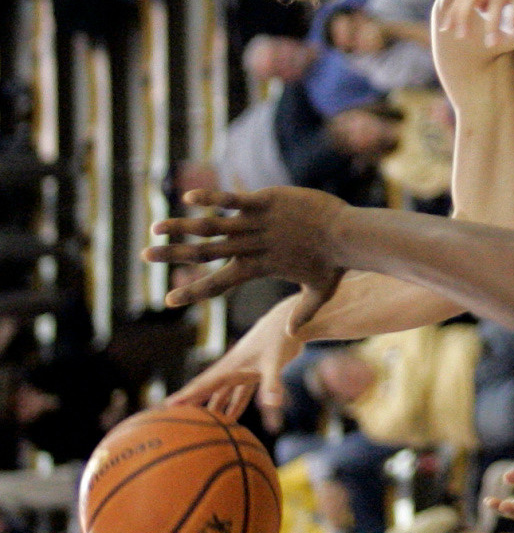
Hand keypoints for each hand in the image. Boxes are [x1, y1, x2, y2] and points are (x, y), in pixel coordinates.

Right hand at [146, 187, 349, 331]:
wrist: (351, 236)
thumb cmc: (336, 263)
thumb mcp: (320, 291)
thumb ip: (304, 311)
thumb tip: (292, 334)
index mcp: (259, 268)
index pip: (220, 284)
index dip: (195, 292)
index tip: (170, 300)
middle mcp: (252, 247)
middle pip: (206, 255)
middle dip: (174, 256)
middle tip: (144, 257)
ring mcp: (258, 224)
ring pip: (213, 226)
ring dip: (182, 227)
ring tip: (155, 228)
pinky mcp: (266, 202)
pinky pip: (234, 200)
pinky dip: (211, 199)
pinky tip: (188, 198)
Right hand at [172, 325, 291, 427]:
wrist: (290, 324)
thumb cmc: (279, 340)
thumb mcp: (275, 362)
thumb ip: (272, 384)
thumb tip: (272, 404)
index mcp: (230, 366)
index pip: (203, 384)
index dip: (187, 396)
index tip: (168, 405)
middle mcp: (233, 368)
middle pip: (207, 388)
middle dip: (191, 402)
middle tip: (172, 416)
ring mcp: (243, 370)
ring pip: (223, 392)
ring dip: (214, 407)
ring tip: (202, 425)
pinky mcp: (256, 372)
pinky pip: (241, 392)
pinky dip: (236, 404)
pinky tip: (232, 418)